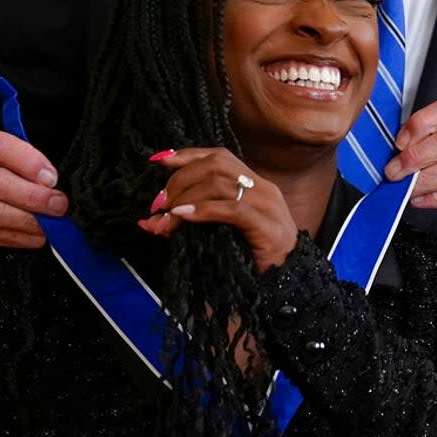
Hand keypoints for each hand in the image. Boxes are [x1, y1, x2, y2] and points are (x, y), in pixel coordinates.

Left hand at [137, 148, 297, 272]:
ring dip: (186, 197)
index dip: (188, 155)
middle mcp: (262, 186)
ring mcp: (266, 204)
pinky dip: (204, 211)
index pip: (219, 156)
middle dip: (181, 179)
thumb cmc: (252, 256)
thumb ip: (187, 222)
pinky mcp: (266, 225)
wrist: (289, 281)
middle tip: (159, 202)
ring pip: (220, 184)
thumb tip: (147, 223)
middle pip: (216, 164)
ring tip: (168, 214)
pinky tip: (185, 217)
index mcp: (253, 182)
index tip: (159, 161)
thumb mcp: (217, 233)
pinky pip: (232, 209)